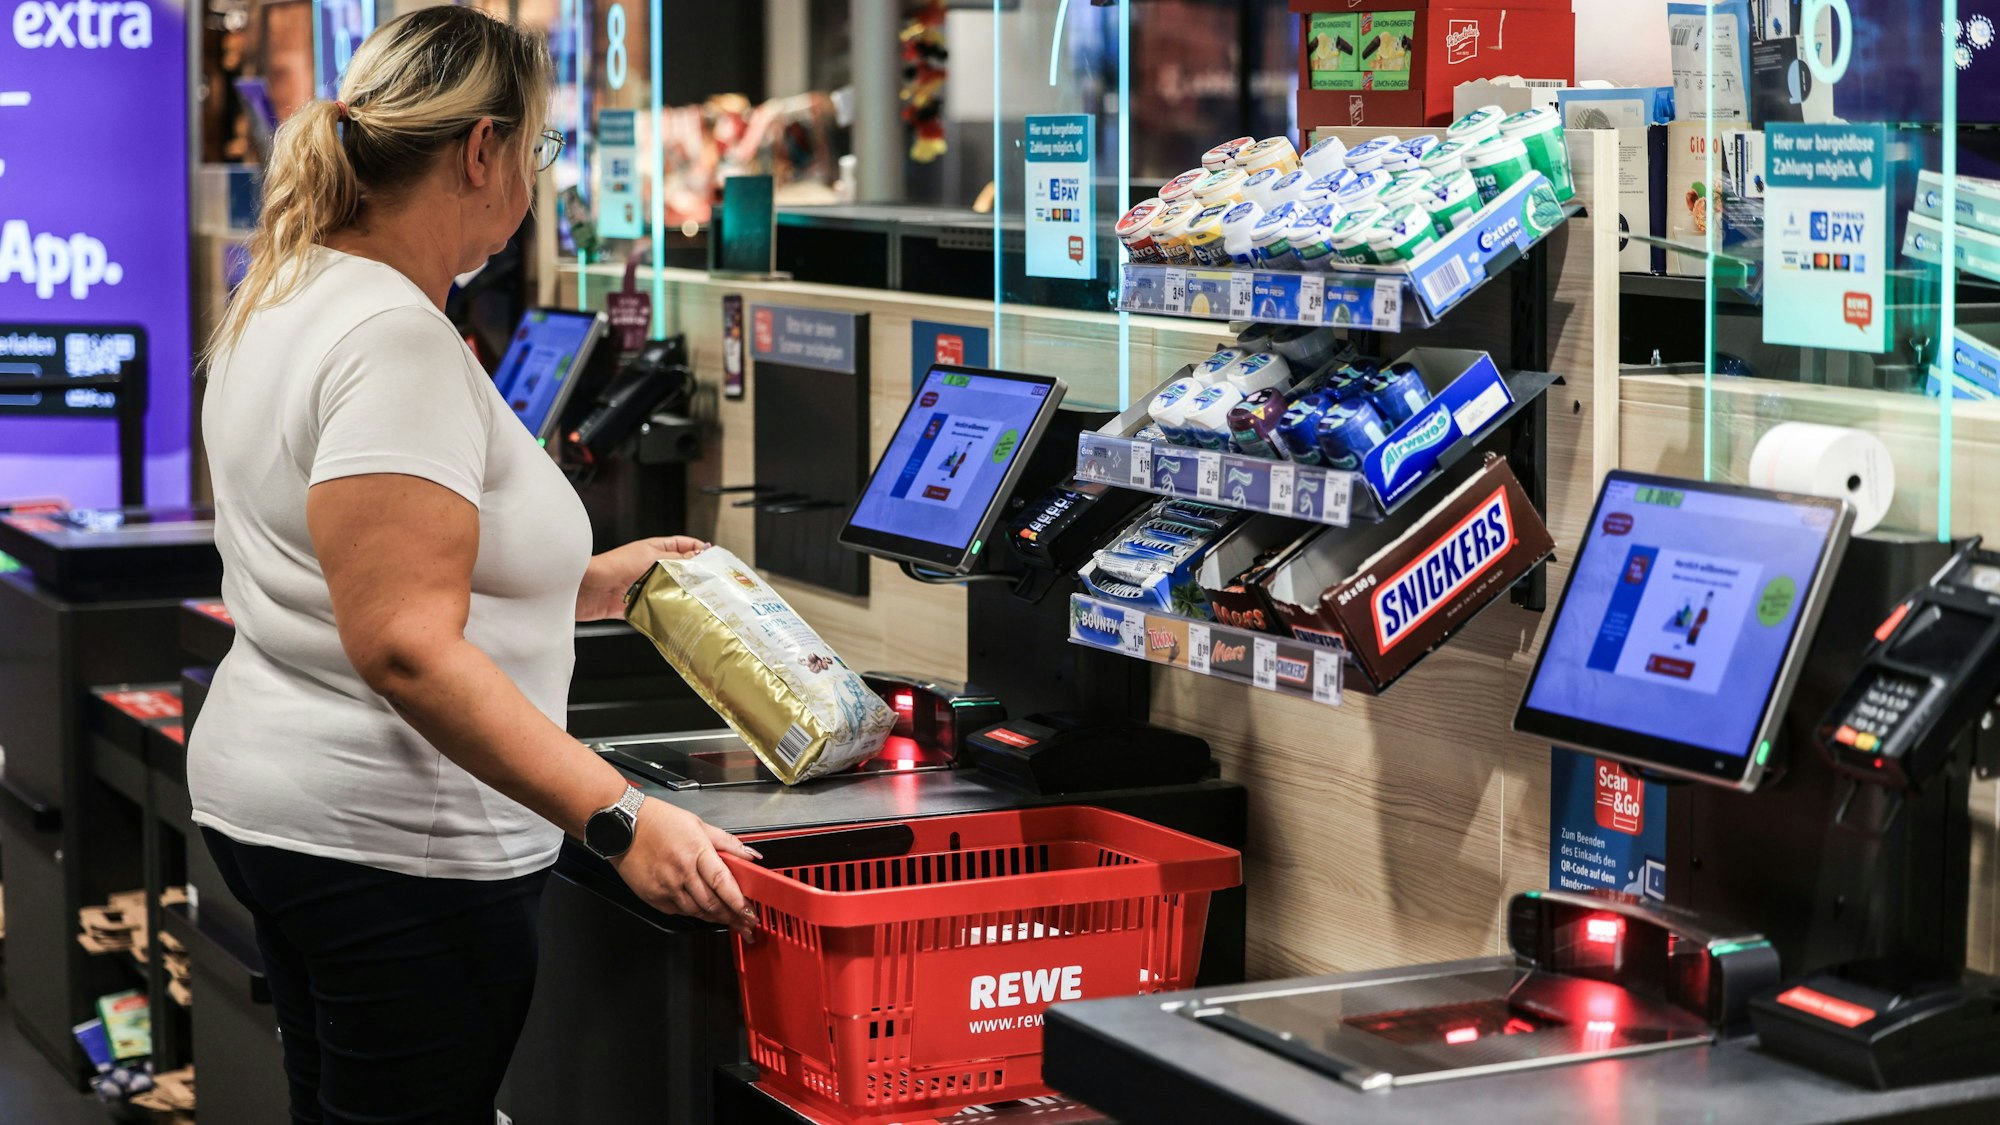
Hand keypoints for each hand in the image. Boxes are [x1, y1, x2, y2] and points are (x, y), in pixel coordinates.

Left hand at [577, 535, 709, 620]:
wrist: (590, 589)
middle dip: (696, 576)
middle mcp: (654, 566)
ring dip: (683, 595)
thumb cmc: (615, 567)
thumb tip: (700, 558)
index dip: (701, 551)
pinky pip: (661, 608)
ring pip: (674, 590)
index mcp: (657, 549)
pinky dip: (670, 610)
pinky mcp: (642, 604)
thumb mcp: (652, 557)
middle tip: (713, 583)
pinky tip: (680, 613)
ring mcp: (649, 585)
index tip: (716, 560)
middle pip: (682, 570)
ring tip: (700, 600)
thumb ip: (678, 560)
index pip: (686, 546)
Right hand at [611, 797, 761, 934]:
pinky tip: (702, 911)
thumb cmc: (658, 821)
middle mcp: (680, 872)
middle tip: (746, 925)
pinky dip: (694, 913)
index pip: (722, 882)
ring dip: (715, 918)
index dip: (738, 901)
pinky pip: (679, 911)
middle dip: (733, 917)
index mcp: (695, 851)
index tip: (750, 913)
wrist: (622, 825)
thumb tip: (750, 855)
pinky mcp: (653, 896)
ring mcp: (665, 886)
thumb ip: (727, 842)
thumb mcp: (697, 824)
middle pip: (712, 903)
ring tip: (730, 921)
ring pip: (696, 911)